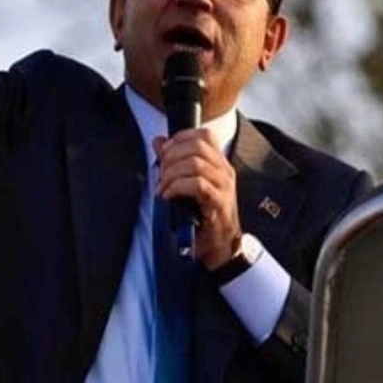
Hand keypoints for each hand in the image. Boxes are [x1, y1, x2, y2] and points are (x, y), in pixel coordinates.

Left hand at [154, 130, 241, 269]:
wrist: (219, 246)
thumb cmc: (202, 215)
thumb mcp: (187, 183)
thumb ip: (173, 160)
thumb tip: (158, 141)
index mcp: (218, 163)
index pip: (204, 135)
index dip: (180, 138)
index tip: (164, 153)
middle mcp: (224, 171)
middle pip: (197, 146)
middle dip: (172, 157)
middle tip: (160, 173)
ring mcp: (224, 187)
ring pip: (196, 164)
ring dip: (172, 174)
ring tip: (162, 188)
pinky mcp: (219, 204)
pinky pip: (198, 185)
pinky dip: (177, 187)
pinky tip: (168, 196)